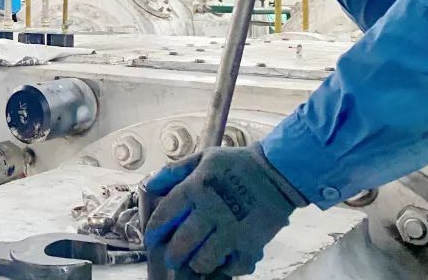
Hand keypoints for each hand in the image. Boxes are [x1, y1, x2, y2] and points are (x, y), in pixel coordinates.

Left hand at [144, 145, 306, 278]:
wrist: (276, 172)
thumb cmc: (238, 164)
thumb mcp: (203, 158)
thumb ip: (175, 171)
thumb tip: (150, 184)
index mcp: (196, 189)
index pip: (165, 214)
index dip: (154, 230)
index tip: (151, 238)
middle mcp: (211, 212)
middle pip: (182, 244)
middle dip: (173, 255)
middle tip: (173, 258)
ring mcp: (231, 230)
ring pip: (204, 260)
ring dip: (198, 263)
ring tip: (198, 260)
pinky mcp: (251, 243)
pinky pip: (234, 267)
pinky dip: (228, 268)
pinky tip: (225, 260)